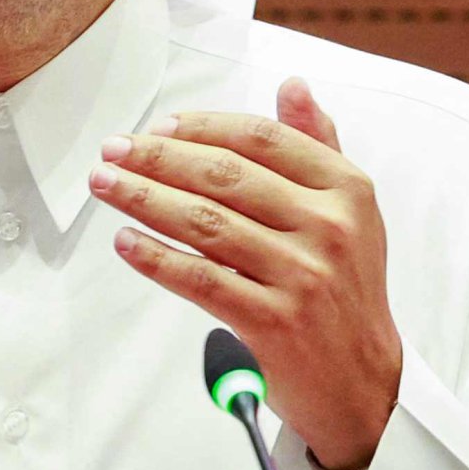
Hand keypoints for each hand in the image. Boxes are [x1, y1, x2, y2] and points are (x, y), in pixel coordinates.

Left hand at [90, 78, 402, 469]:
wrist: (362, 382)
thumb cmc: (345, 291)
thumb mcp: (350, 213)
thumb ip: (319, 147)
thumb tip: (293, 87)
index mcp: (347, 190)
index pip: (262, 139)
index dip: (202, 127)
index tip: (159, 126)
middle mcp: (329, 227)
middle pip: (226, 176)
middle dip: (158, 158)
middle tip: (113, 150)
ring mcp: (302, 275)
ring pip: (206, 224)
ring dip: (144, 199)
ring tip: (106, 185)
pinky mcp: (274, 322)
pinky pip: (200, 279)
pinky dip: (156, 258)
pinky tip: (125, 242)